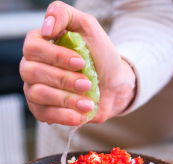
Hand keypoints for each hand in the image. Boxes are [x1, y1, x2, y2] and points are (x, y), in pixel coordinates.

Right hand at [21, 1, 135, 125]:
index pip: (33, 48)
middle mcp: (32, 65)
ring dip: (67, 99)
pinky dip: (64, 116)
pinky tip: (81, 113)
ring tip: (88, 101)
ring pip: (38, 94)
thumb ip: (65, 14)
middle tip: (87, 83)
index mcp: (39, 43)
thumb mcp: (89, 27)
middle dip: (64, 80)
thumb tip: (46, 26)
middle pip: (33, 72)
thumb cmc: (101, 56)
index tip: (81, 62)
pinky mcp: (43, 109)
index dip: (56, 57)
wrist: (114, 84)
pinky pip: (43, 114)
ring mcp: (35, 88)